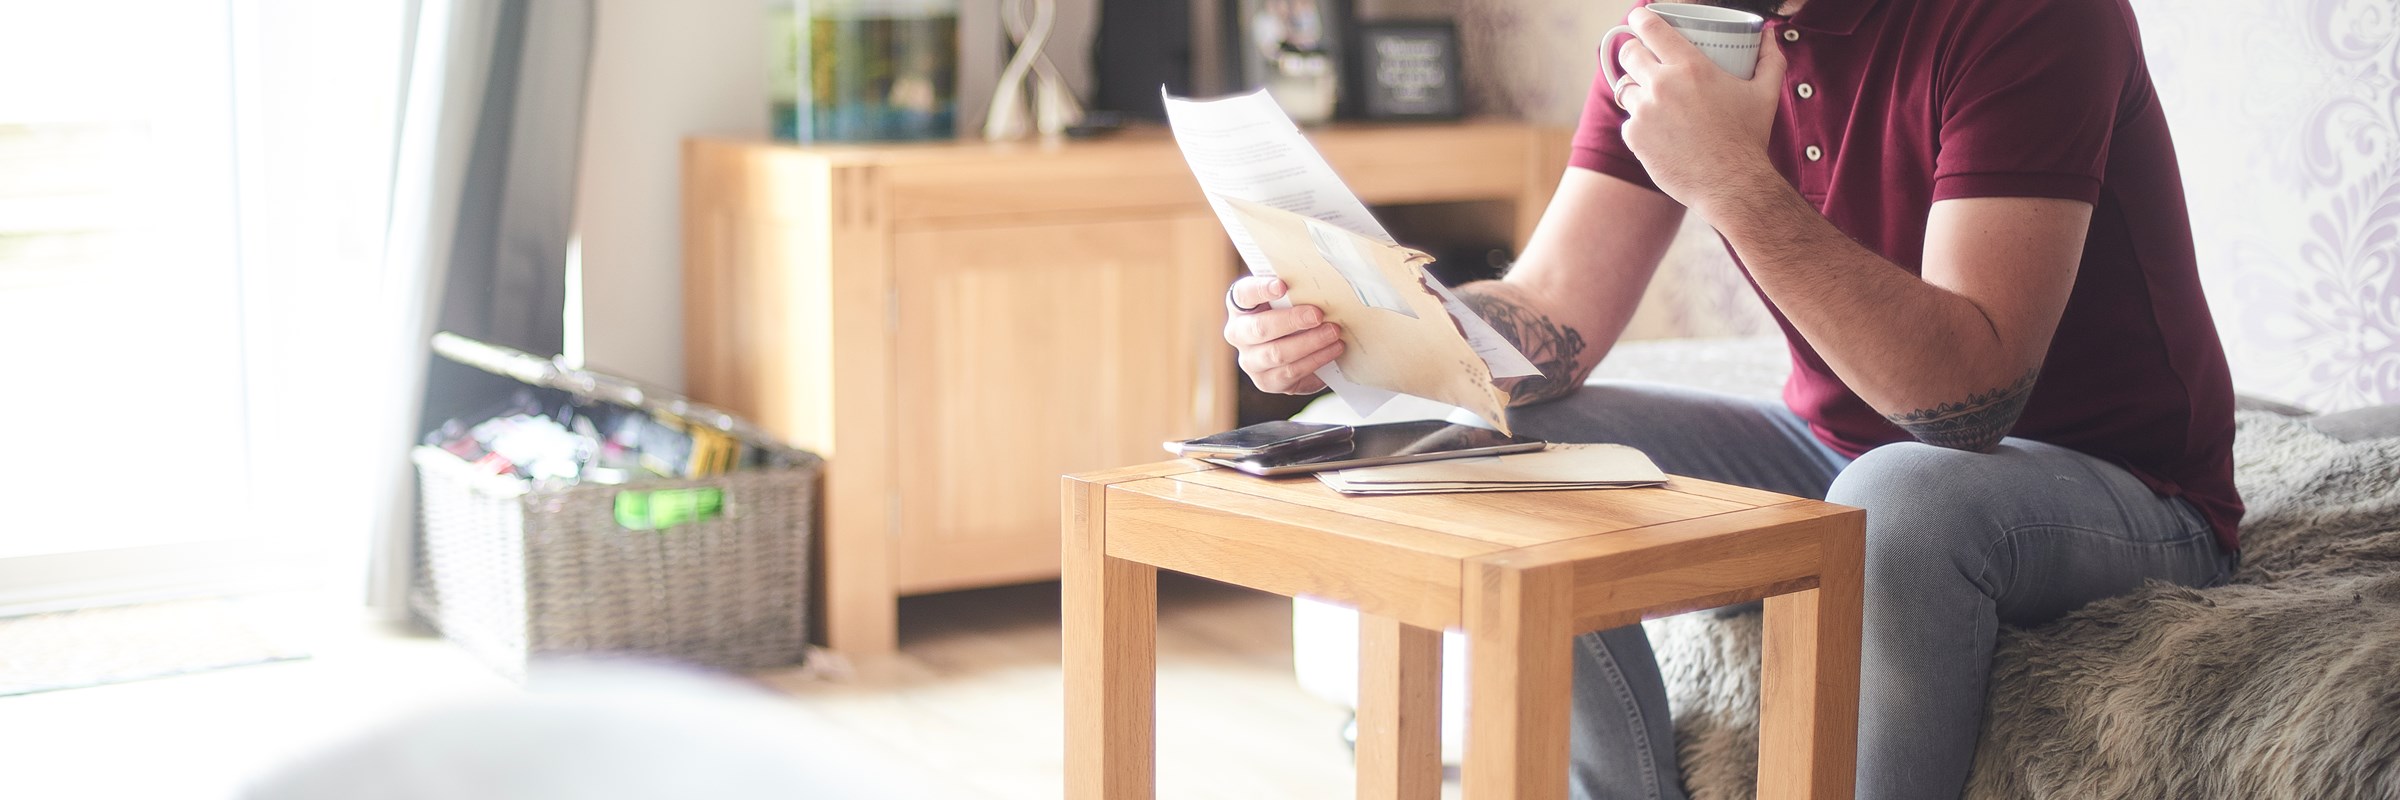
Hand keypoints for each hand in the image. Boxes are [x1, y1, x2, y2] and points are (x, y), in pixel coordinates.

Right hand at [1223, 275, 1342, 393]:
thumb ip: (1295, 290)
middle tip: (1318, 315)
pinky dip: (1315, 360)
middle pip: (1260, 328)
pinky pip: (1290, 373)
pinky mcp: (1266, 381)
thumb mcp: (1290, 298)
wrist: (1298, 346)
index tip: (1282, 286)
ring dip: (1310, 342)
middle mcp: (1238, 334)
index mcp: (1240, 306)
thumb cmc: (1293, 313)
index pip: (1243, 294)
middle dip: (1292, 320)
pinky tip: (1332, 350)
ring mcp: (1250, 361)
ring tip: (1333, 333)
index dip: (1261, 289)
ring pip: (1277, 354)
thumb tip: (1321, 282)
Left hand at [1613, 11, 1786, 212]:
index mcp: (1690, 66)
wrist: (1731, 185)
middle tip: (1646, 60)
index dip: (1641, 18)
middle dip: (1636, 52)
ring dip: (1637, 89)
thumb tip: (1770, 34)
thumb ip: (1770, 58)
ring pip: (1626, 88)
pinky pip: (1629, 121)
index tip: (1639, 18)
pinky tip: (1659, 131)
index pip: (1651, 27)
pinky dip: (1640, 124)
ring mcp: (1644, 112)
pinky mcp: (1634, 137)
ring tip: (1654, 99)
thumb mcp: (1765, 92)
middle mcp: (1661, 85)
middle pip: (1630, 53)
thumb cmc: (1749, 138)